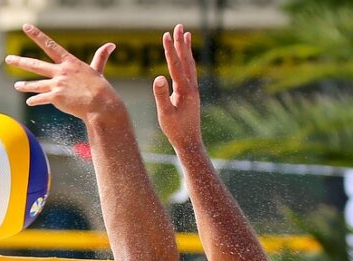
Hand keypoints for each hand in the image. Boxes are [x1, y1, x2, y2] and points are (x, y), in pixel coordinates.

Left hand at [5, 24, 118, 121]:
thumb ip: (100, 57)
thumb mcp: (98, 70)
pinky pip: (41, 99)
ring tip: (16, 86)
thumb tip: (111, 45)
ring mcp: (57, 85)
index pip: (50, 45)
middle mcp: (61, 72)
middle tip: (8, 59)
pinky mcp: (56, 98)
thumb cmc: (100, 88)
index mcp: (70, 62)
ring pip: (35, 84)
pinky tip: (29, 101)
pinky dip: (35, 100)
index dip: (37, 35)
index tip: (26, 27)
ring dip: (24, 85)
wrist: (101, 104)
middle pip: (36, 65)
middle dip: (20, 61)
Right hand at [153, 24, 202, 151]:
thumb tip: (158, 77)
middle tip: (179, 26)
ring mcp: (193, 89)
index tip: (166, 35)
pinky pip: (190, 72)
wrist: (189, 141)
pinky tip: (186, 58)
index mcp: (184, 90)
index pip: (176, 65)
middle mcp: (192, 86)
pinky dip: (187, 61)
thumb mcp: (165, 114)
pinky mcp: (192, 93)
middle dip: (181, 43)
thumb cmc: (175, 130)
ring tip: (185, 35)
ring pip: (190, 64)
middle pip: (186, 60)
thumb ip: (161, 95)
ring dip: (186, 49)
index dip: (170, 49)